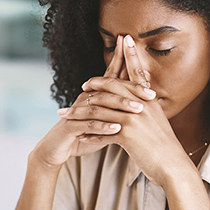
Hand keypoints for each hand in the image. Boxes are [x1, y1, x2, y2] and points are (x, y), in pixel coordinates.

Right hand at [30, 35, 136, 168]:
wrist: (57, 148)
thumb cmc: (84, 134)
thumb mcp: (105, 122)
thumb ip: (121, 112)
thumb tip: (145, 106)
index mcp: (96, 94)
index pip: (113, 76)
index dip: (126, 65)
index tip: (144, 61)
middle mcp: (86, 98)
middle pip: (110, 89)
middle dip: (130, 89)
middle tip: (151, 94)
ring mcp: (77, 110)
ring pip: (101, 106)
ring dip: (120, 107)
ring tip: (138, 110)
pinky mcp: (71, 125)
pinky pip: (89, 124)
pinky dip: (103, 127)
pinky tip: (117, 129)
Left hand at [57, 34, 194, 186]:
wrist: (173, 166)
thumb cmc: (165, 148)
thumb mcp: (158, 123)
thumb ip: (147, 110)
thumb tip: (140, 103)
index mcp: (149, 100)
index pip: (137, 72)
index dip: (130, 55)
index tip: (123, 39)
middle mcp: (142, 104)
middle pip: (113, 85)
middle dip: (95, 83)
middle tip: (82, 85)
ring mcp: (133, 117)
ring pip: (100, 107)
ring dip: (79, 110)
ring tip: (65, 113)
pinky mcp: (127, 133)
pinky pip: (101, 127)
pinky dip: (88, 131)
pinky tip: (78, 134)